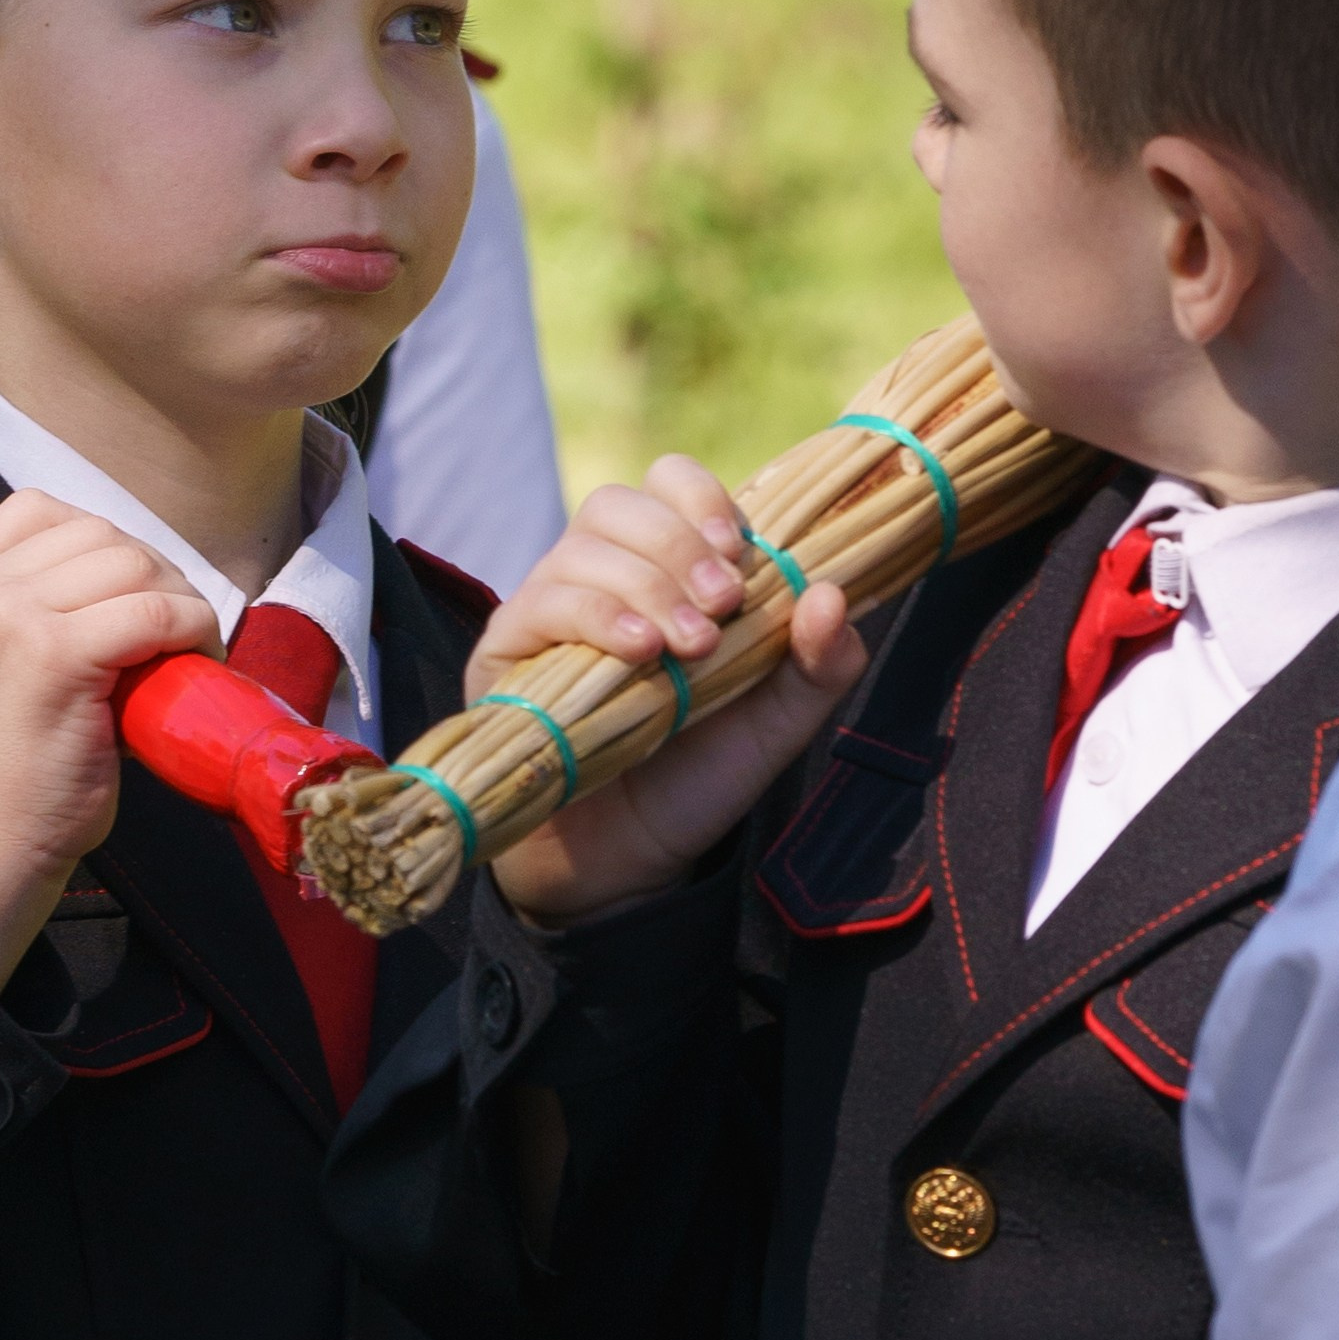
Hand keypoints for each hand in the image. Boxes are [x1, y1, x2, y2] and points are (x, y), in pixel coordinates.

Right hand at [0, 490, 219, 992]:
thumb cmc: (17, 762)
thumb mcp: (7, 658)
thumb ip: (43, 602)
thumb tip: (137, 565)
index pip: (39, 509)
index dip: (103, 543)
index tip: (131, 593)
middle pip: (96, 532)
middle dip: (153, 572)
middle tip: (176, 626)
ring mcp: (5, 617)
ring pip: (130, 563)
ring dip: (178, 598)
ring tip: (189, 644)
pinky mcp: (52, 653)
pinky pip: (152, 611)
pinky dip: (191, 627)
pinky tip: (198, 658)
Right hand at [471, 456, 866, 925]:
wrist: (628, 856)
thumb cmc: (698, 775)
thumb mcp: (777, 723)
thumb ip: (820, 664)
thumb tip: (832, 592)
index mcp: (666, 569)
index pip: (669, 483)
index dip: (701, 499)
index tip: (740, 550)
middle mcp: (601, 575)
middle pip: (619, 503)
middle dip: (679, 545)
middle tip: (724, 606)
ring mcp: (548, 608)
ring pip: (582, 546)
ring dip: (647, 584)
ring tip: (689, 647)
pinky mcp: (506, 651)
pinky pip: (542, 602)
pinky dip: (598, 615)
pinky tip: (640, 652)